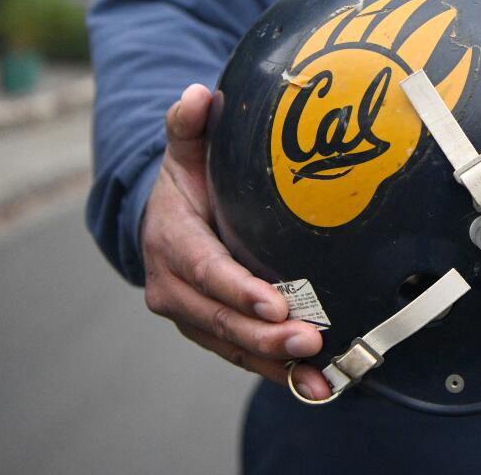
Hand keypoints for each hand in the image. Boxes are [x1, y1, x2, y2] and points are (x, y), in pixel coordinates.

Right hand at [141, 83, 331, 398]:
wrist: (162, 217)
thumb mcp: (185, 149)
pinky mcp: (213, 331)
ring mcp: (193, 315)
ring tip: (319, 378)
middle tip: (311, 341)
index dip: (239, 290)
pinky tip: (315, 385)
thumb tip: (197, 94)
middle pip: (222, 319)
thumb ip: (189, 124)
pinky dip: (277, 371)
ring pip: (233, 346)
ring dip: (275, 363)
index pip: (206, 270)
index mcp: (171, 242)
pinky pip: (244, 355)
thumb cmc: (186, 181)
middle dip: (266, 336)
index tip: (276, 303)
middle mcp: (175, 287)